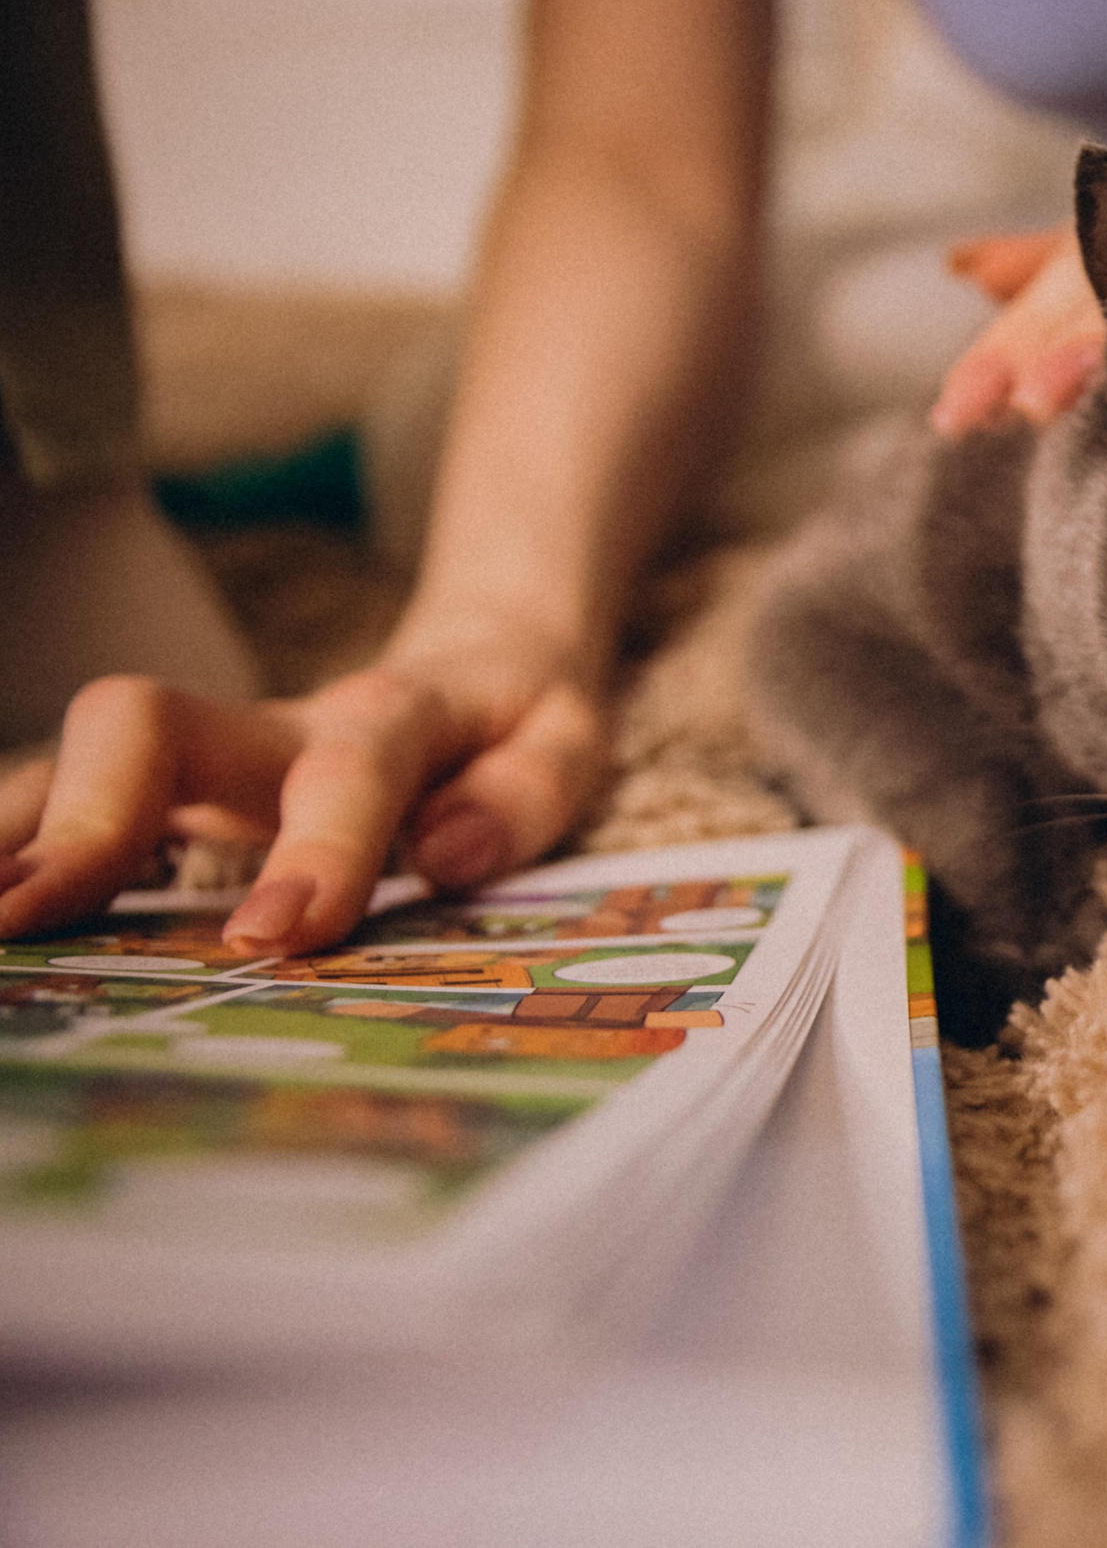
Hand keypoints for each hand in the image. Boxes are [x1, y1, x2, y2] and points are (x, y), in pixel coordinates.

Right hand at [0, 624, 607, 956]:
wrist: (477, 657)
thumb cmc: (515, 719)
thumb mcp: (565, 741)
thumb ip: (521, 795)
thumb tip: (442, 855)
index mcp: (389, 718)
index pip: (346, 768)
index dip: (312, 844)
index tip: (268, 935)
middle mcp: (270, 725)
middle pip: (145, 726)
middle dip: (84, 819)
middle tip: (20, 919)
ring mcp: (199, 753)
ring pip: (77, 762)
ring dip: (10, 836)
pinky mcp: (159, 786)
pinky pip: (62, 803)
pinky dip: (12, 847)